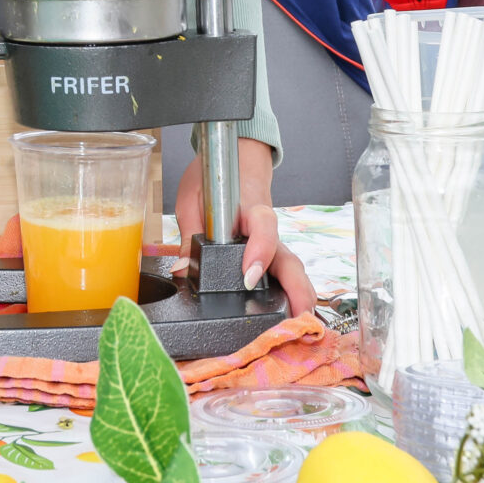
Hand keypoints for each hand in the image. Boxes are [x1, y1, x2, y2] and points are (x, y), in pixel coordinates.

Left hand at [171, 137, 315, 315]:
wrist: (238, 158)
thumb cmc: (215, 176)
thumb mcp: (192, 199)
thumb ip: (189, 233)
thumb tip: (181, 269)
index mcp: (249, 207)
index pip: (263, 228)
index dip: (259, 252)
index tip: (248, 277)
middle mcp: (267, 227)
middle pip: (288, 257)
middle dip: (295, 287)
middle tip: (297, 315)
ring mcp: (273, 240)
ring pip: (292, 267)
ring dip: (300, 294)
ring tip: (302, 324)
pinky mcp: (271, 251)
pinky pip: (285, 272)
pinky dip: (293, 292)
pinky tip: (294, 314)